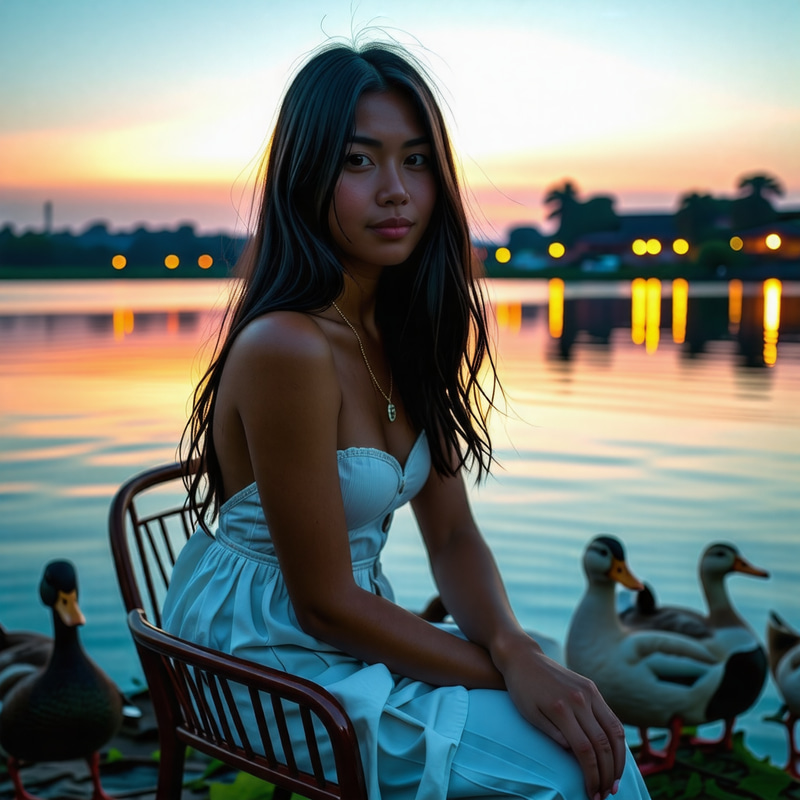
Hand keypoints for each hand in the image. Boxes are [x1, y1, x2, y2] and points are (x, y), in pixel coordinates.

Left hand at [494, 634, 625, 799]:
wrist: (523, 656)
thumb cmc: (522, 689)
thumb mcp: (530, 715)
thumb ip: (554, 735)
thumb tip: (576, 754)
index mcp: (561, 708)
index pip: (584, 750)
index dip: (592, 775)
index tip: (592, 794)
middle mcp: (580, 699)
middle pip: (603, 744)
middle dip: (607, 773)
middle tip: (605, 794)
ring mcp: (589, 691)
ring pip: (615, 731)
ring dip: (619, 760)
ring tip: (615, 781)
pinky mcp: (592, 687)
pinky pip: (611, 717)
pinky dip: (618, 739)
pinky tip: (616, 756)